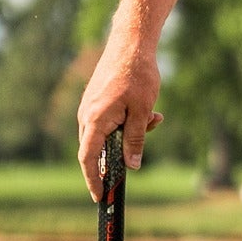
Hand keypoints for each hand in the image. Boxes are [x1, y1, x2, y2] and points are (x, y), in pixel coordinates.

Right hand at [76, 32, 163, 197]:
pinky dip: (128, 122)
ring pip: (108, 134)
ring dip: (130, 134)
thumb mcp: (142, 111)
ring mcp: (90, 107)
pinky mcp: (97, 100)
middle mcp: (87, 115)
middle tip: (141, 153)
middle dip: (121, 154)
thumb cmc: (137, 75)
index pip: (88, 158)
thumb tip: (131, 166)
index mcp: (95, 119)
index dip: (93, 180)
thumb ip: (136, 139)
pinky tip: (150, 112)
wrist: (131, 43)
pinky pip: (110, 121)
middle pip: (98, 148)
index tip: (100, 197)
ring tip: (154, 118)